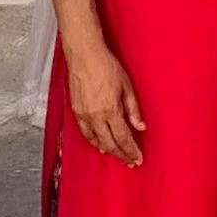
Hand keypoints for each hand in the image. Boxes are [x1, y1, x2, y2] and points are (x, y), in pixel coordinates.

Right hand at [62, 29, 144, 164]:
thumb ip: (133, 109)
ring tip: (117, 154)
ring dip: (108, 150)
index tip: (137, 158)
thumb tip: (140, 126)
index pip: (123, 138)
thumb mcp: (127, 87)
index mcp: (110, 110)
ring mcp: (84, 115)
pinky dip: (93, 141)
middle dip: (121, 155)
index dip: (131, 151)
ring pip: (96, 141)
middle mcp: (96, 116)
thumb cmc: (105, 66)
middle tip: (130, 161)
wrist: (84, 56)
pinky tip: (99, 143)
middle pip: (110, 144)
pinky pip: (85, 133)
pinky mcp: (76, 111)